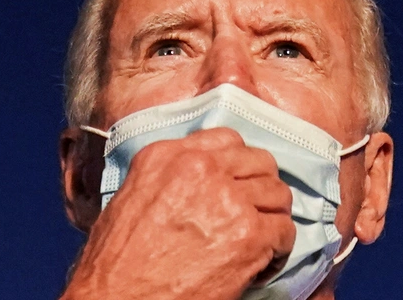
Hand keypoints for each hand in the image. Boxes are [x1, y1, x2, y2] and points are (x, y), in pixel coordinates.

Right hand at [61, 128, 295, 299]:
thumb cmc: (117, 262)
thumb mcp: (132, 198)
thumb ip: (170, 176)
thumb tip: (202, 180)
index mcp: (167, 156)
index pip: (226, 138)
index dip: (238, 164)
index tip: (237, 183)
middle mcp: (200, 168)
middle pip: (259, 162)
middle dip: (261, 188)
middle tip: (254, 213)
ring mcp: (227, 199)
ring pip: (278, 194)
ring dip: (272, 218)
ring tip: (260, 240)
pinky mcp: (248, 234)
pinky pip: (285, 231)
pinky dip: (279, 250)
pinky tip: (261, 264)